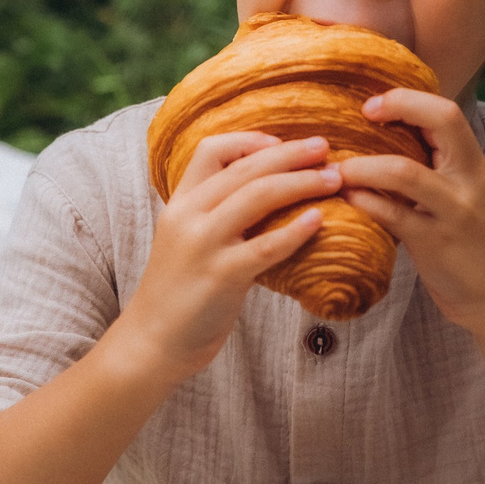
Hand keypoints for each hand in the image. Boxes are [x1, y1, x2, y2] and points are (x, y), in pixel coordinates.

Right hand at [114, 132, 340, 385]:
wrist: (152, 342)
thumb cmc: (179, 293)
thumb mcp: (188, 240)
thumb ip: (219, 215)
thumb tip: (271, 195)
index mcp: (180, 203)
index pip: (211, 150)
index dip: (250, 141)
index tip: (282, 144)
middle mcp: (188, 216)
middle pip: (245, 168)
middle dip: (290, 154)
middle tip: (324, 148)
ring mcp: (203, 245)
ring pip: (258, 196)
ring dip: (301, 182)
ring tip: (333, 179)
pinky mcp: (220, 277)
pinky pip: (266, 247)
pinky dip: (296, 230)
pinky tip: (319, 220)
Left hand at [336, 90, 484, 329]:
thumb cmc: (474, 241)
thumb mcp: (464, 194)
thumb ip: (437, 166)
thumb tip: (387, 135)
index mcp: (474, 165)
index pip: (448, 112)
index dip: (409, 99)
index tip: (373, 105)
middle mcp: (468, 181)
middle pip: (441, 122)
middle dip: (397, 108)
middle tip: (360, 116)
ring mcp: (453, 212)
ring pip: (405, 172)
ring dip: (363, 165)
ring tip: (337, 168)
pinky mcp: (434, 243)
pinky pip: (392, 215)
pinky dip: (364, 201)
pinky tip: (346, 198)